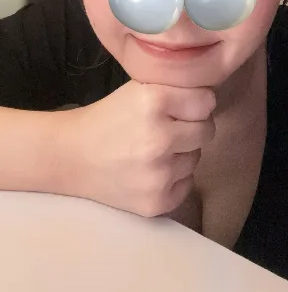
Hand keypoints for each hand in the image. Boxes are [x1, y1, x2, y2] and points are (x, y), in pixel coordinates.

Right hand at [62, 80, 215, 217]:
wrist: (72, 158)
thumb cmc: (108, 118)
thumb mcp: (138, 89)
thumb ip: (174, 89)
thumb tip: (212, 95)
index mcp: (154, 102)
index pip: (206, 101)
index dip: (196, 103)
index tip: (184, 107)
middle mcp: (159, 138)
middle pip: (207, 130)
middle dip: (193, 127)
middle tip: (170, 129)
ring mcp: (159, 174)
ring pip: (197, 158)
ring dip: (182, 153)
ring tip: (154, 151)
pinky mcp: (157, 202)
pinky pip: (187, 184)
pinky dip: (174, 178)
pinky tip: (151, 171)